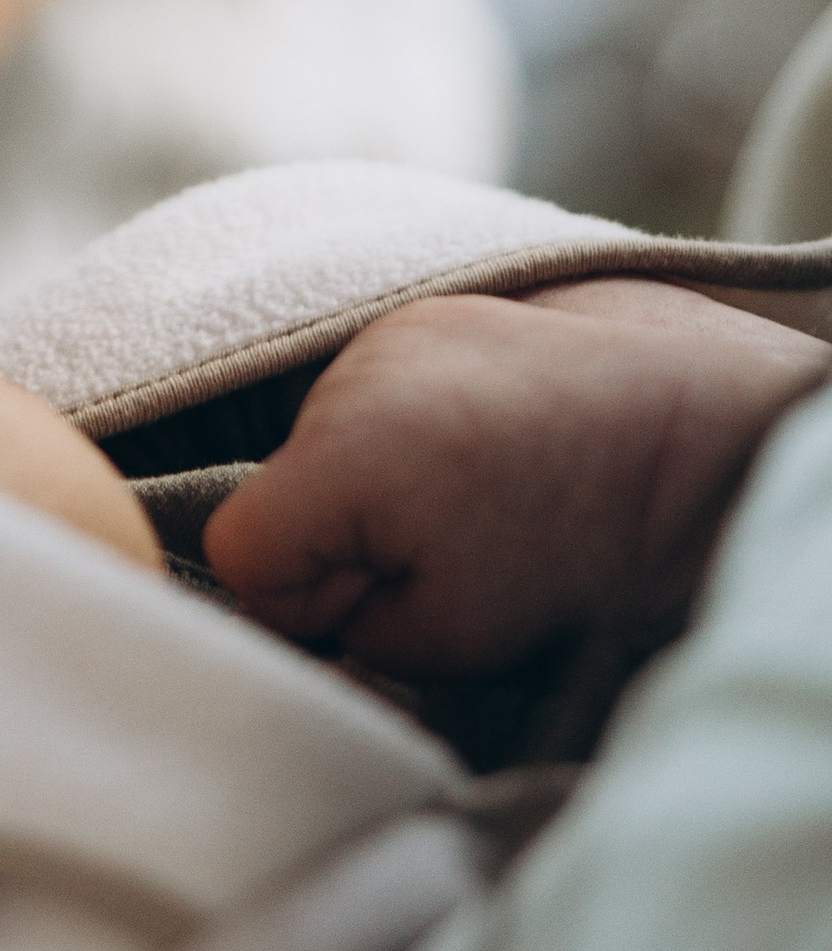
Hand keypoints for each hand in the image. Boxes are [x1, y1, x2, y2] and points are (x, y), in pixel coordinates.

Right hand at [204, 279, 830, 677]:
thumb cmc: (589, 547)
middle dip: (349, 542)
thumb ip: (351, 634)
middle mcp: (349, 369)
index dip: (306, 605)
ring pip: (332, 444)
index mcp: (342, 447)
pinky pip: (379, 394)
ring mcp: (393, 327)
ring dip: (383, 482)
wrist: (709, 438)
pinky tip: (493, 450)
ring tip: (487, 503)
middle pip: (285, 493)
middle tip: (457, 564)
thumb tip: (319, 623)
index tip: (390, 614)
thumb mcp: (452, 640)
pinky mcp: (437, 310)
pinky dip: (418, 429)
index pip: (240, 553)